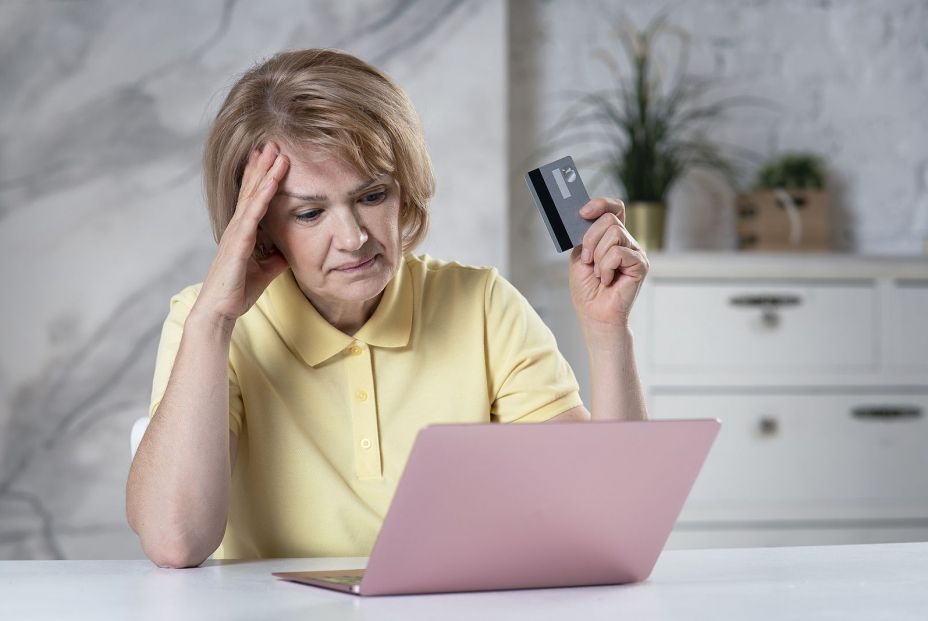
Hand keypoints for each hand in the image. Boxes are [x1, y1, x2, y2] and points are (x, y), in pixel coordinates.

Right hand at [194, 142, 290, 324]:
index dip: (261, 177)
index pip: (252, 199)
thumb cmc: (237, 292)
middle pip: (250, 189)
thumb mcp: (265, 271)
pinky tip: (272, 179)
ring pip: (252, 195)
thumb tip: (289, 251)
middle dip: (262, 165)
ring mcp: (236, 233)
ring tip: (274, 150)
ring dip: (264, 172)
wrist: (219, 311)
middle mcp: (237, 228)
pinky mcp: (238, 242)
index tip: (271, 158)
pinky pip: (253, 214)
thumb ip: (276, 258)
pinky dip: (263, 195)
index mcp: (242, 233)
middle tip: (272, 142)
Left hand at [569, 198, 648, 333]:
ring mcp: (635, 252)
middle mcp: (626, 242)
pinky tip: (607, 280)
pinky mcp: (641, 264)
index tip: (583, 211)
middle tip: (587, 260)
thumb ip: (584, 238)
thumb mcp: (579, 258)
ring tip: (598, 274)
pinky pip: (618, 252)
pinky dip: (606, 267)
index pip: (614, 209)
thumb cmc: (587, 290)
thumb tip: (584, 217)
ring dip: (598, 256)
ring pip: (614, 233)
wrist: (595, 315)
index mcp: (611, 238)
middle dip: (591, 238)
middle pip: (609, 219)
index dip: (600, 204)